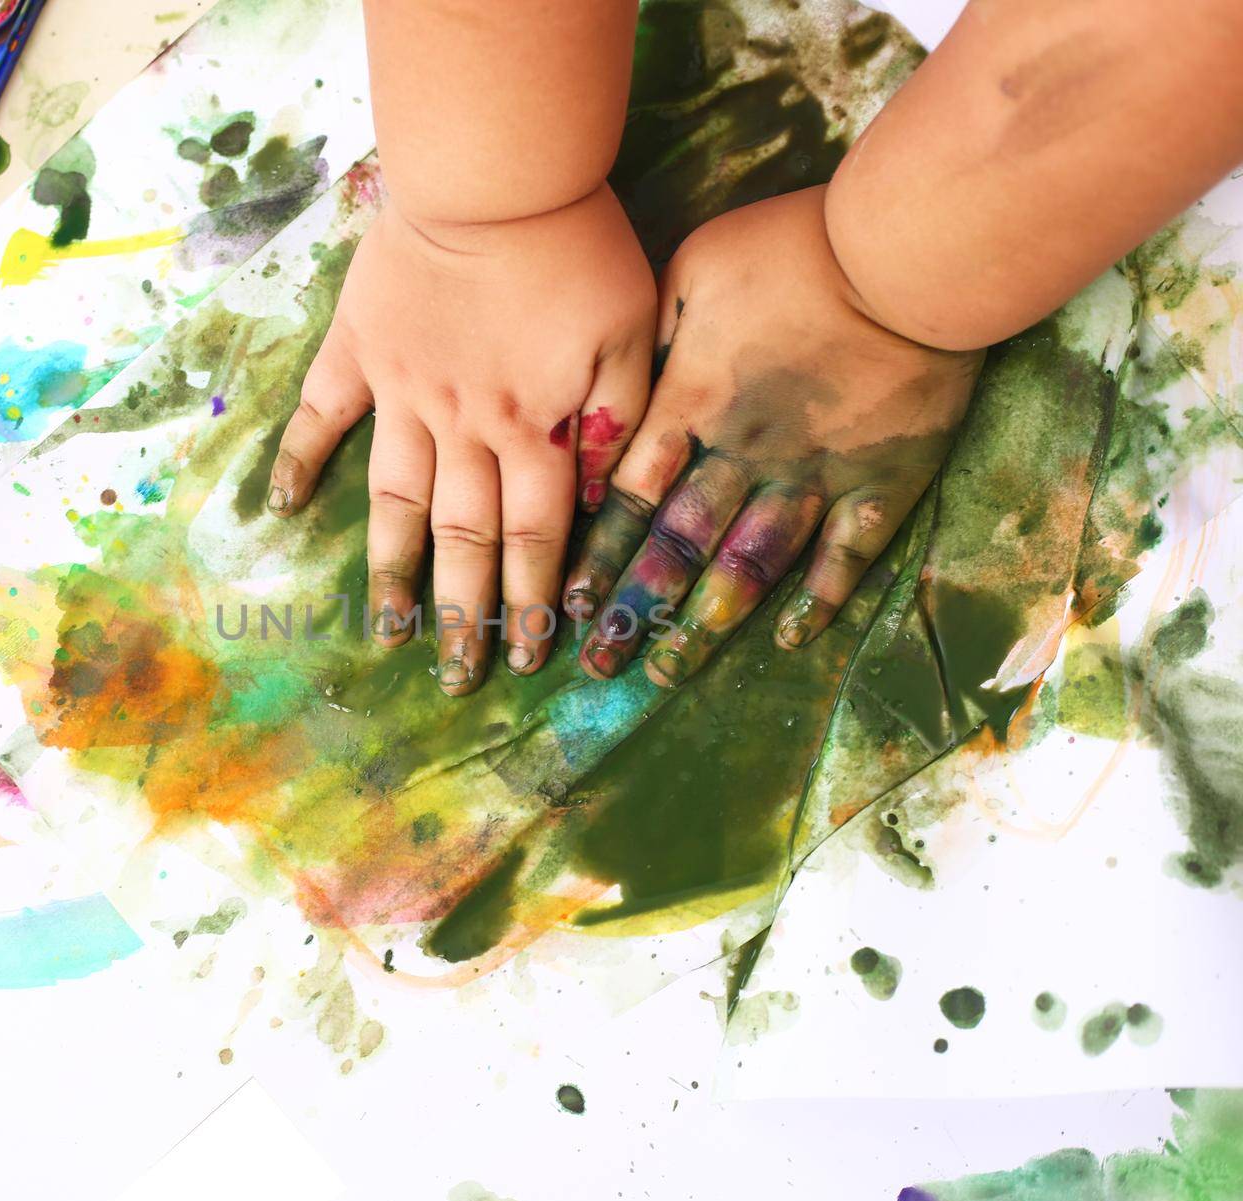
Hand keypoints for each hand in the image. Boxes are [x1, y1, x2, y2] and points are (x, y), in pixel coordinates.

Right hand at [267, 184, 655, 694]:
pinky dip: (300, 460)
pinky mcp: (358, 352)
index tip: (529, 658)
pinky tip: (281, 511)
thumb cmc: (577, 246)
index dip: (535, 601)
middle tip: (462, 677)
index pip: (537, 536)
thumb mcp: (629, 331)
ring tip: (389, 634)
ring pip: (395, 502)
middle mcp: (463, 429)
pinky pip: (322, 416)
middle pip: (465, 539)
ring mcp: (402, 394)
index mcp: (533, 428)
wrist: (495, 176)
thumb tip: (607, 499)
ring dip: (392, 573)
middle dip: (467, 615)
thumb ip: (621, 417)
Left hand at [564, 185, 982, 687]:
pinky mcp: (881, 484)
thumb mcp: (691, 270)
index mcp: (693, 405)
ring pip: (748, 569)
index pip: (628, 499)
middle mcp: (744, 455)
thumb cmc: (793, 247)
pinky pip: (845, 558)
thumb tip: (610, 388)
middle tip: (599, 666)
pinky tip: (792, 640)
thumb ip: (649, 338)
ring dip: (706, 628)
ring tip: (670, 676)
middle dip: (634, 613)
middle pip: (677, 549)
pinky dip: (819, 602)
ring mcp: (815, 477)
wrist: (909, 254)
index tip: (569, 606)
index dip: (596, 557)